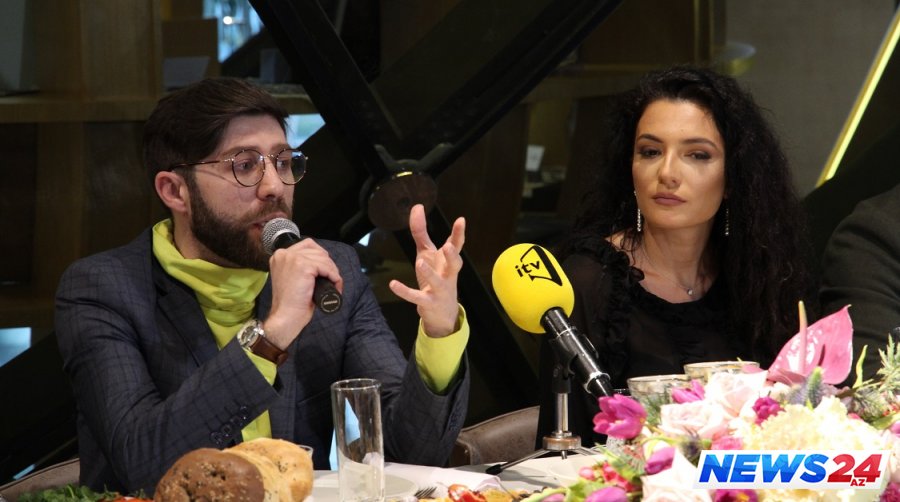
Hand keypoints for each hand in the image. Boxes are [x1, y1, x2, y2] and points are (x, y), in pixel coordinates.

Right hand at [264, 239, 342, 348]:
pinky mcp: (303, 266)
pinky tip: (335, 286)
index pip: (308, 245)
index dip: (321, 257)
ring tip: (334, 285)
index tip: (326, 270)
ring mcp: (293, 258)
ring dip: (333, 272)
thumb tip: (321, 263)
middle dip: (329, 265)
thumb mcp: (291, 278)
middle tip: (332, 280)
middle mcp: (284, 254)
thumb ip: (300, 267)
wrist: (286, 316)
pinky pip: (326, 267)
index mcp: (280, 255)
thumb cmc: (290, 303)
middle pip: (318, 251)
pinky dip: (334, 277)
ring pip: (324, 259)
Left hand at [389, 204, 465, 337]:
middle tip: (449, 247)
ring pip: (437, 282)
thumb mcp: (427, 254)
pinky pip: (416, 297)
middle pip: (455, 265)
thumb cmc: (436, 277)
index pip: (457, 246)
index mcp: (448, 262)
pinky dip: (405, 291)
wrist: (442, 312)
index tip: (461, 220)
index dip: (459, 234)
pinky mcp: (427, 302)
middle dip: (453, 256)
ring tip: (420, 262)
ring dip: (429, 273)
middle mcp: (448, 275)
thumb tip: (417, 207)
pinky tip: (393, 284)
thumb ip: (421, 232)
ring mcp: (439, 290)